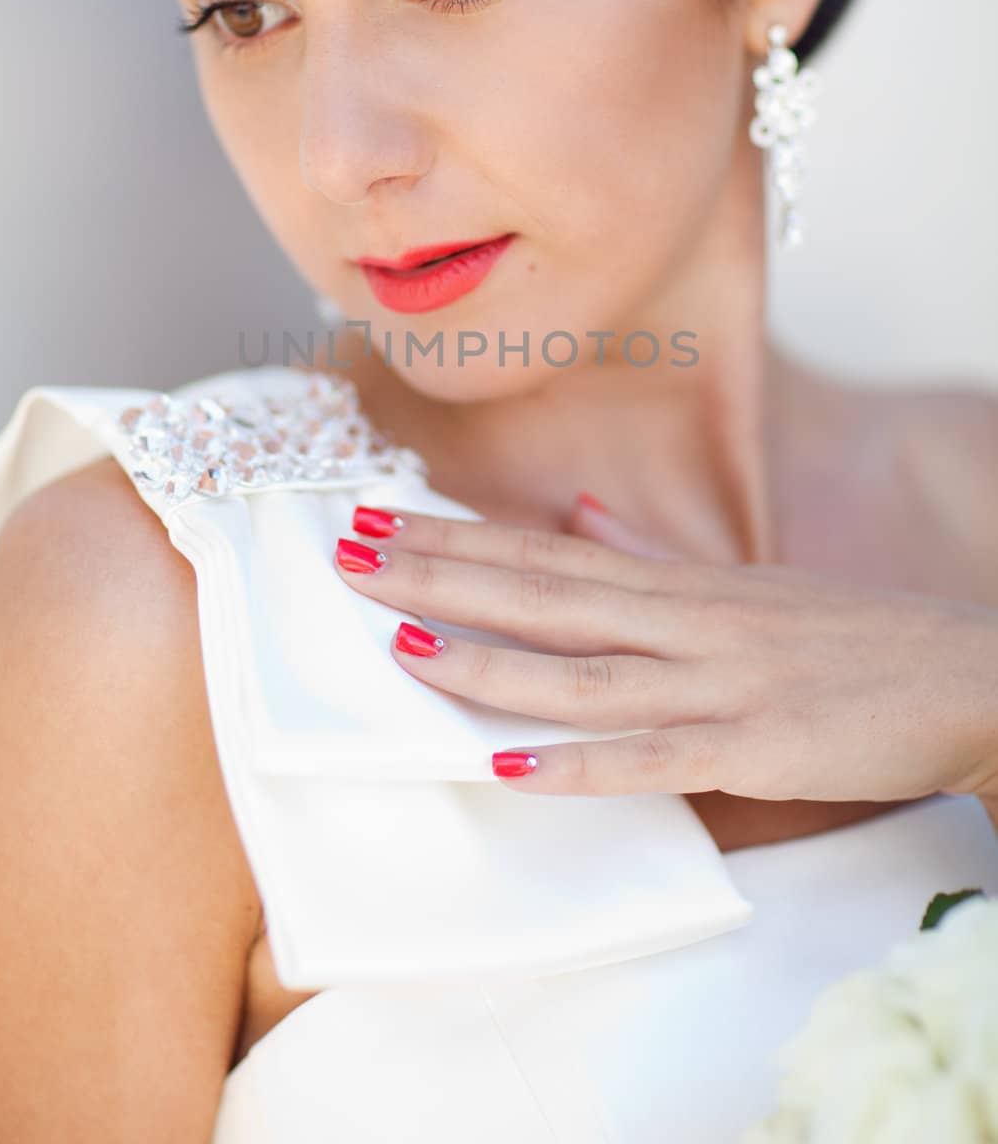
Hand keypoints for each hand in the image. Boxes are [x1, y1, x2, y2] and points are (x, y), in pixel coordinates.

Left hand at [333, 501, 997, 799]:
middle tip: (346, 555)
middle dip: (442, 575)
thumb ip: (655, 557)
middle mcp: (685, 619)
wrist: (966, 673)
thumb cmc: (846, 636)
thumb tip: (586, 516)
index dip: (457, 536)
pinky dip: (577, 764)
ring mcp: (717, 681)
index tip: (376, 518)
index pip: (545, 551)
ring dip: (490, 661)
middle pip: (544, 594)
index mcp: (679, 581)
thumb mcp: (743, 585)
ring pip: (583, 671)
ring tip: (404, 649)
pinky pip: (652, 758)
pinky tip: (508, 768)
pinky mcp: (755, 748)